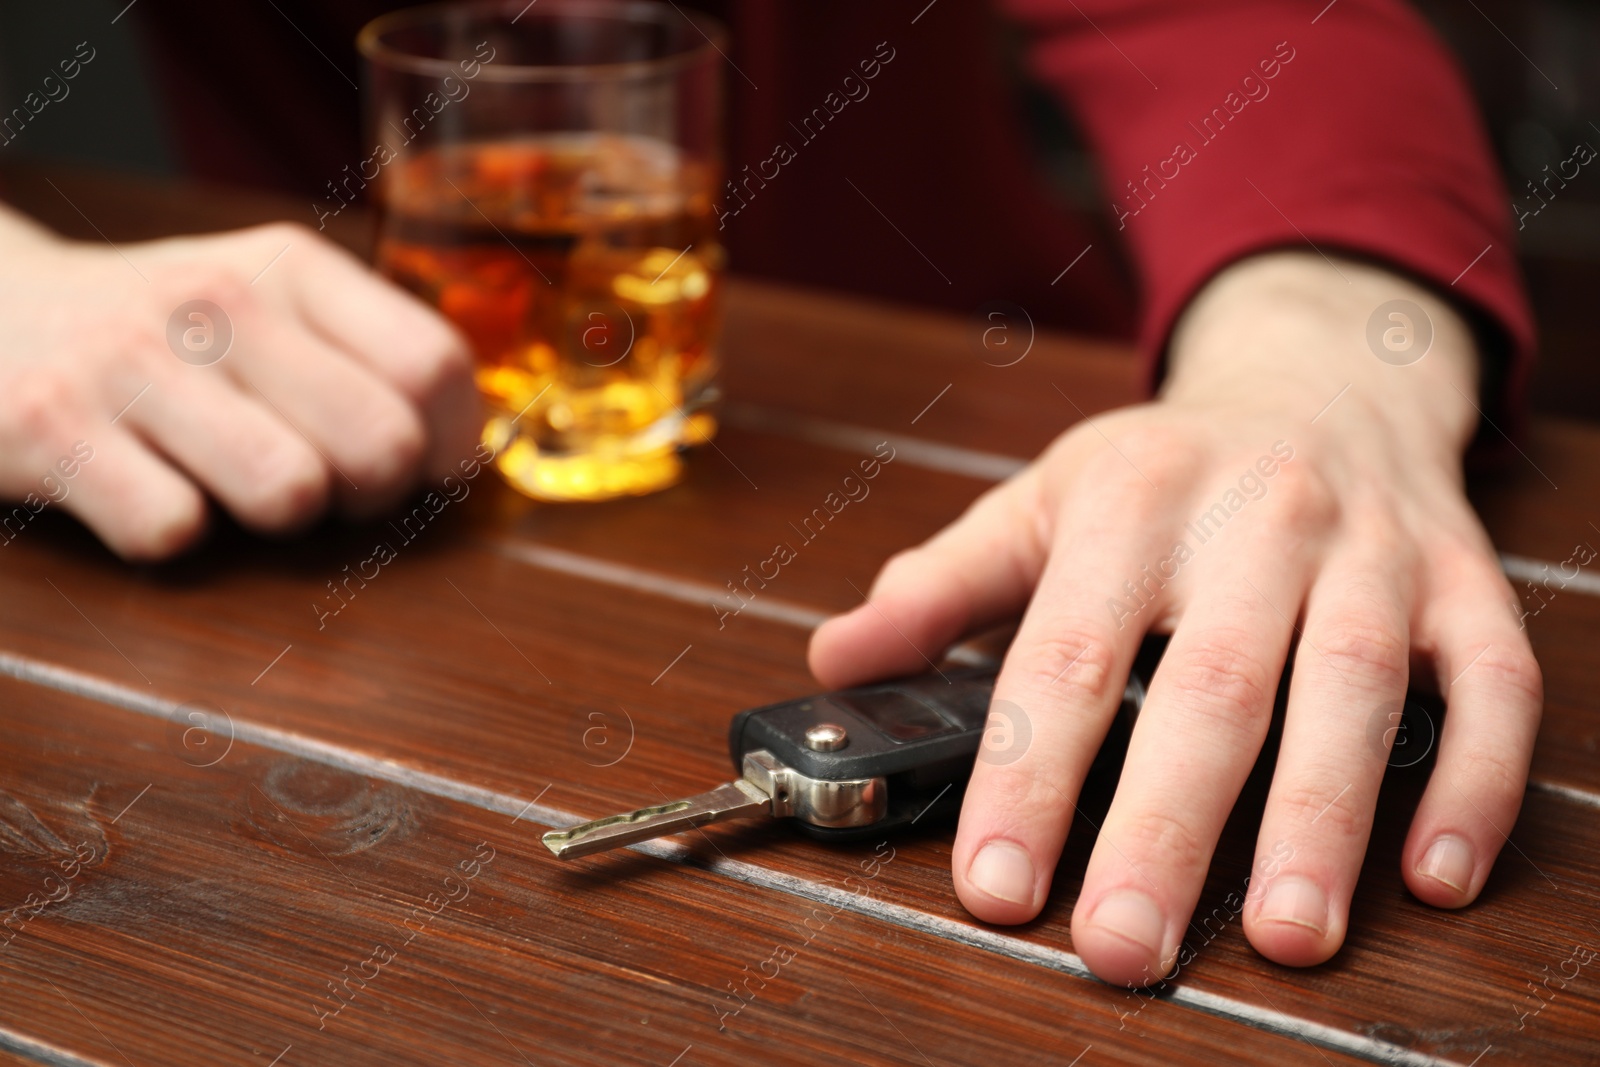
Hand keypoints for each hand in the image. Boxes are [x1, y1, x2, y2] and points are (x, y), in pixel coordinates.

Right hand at [0, 208, 478, 559]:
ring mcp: (130, 363)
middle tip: (326, 490)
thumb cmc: (162, 335)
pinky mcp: (51, 430)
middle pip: (381, 443)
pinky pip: (173, 532)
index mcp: (290, 268)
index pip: (435, 366)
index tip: (423, 472)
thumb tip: (464, 460)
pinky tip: (147, 493)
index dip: (449, 446)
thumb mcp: (267, 305)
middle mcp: (217, 303)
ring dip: (274, 520)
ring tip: (235, 488)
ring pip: (290, 492)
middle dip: (370, 496)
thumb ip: (368, 358)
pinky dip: (170, 537)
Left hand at [809, 251, 1541, 985]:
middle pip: (1210, 684)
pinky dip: (1473, 779)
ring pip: (1351, 684)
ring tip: (1286, 936)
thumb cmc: (1168, 466)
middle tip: (1121, 945)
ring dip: (1321, 819)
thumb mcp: (1044, 499)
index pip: (1066, 653)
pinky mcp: (1461, 580)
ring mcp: (1370, 547)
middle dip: (1165, 826)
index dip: (1028, 775)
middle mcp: (1255, 515)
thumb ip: (946, 585)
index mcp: (1131, 497)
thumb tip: (840, 661)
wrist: (1319, 377)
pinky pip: (1489, 680)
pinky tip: (1432, 874)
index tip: (996, 885)